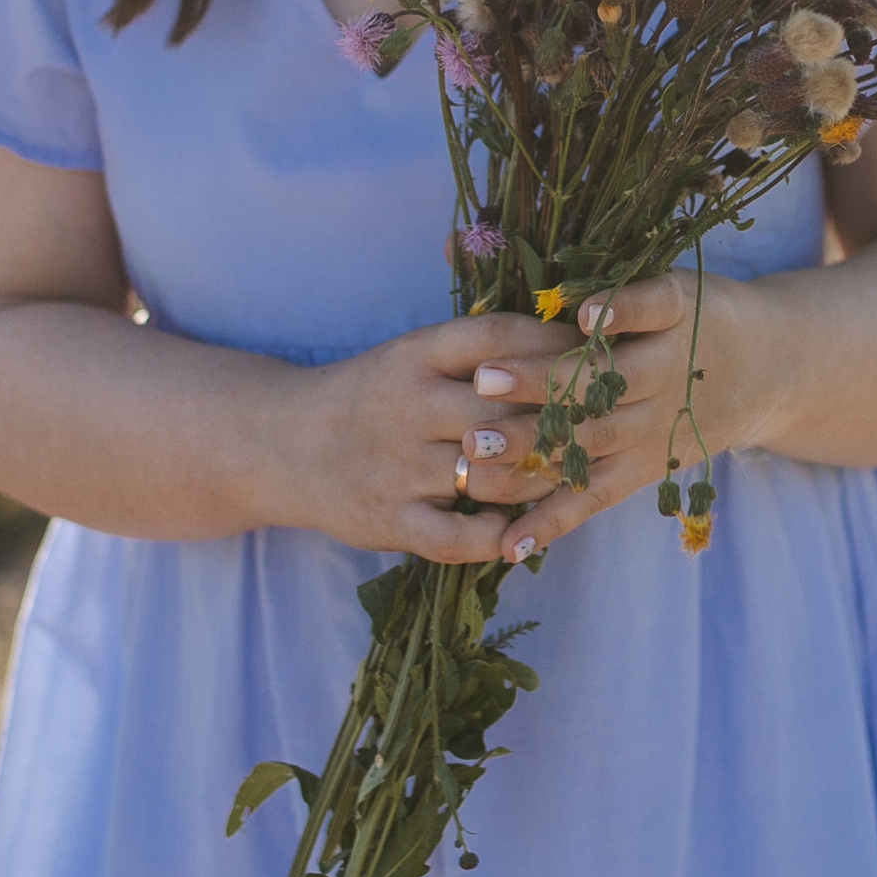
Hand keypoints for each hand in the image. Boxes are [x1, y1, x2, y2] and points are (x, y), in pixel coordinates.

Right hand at [270, 308, 581, 566]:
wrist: (279, 444)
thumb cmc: (368, 396)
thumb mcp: (411, 355)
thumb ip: (477, 349)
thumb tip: (572, 340)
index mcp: (416, 354)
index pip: (499, 338)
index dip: (555, 346)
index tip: (593, 356)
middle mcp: (409, 406)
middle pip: (508, 411)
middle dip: (561, 423)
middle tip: (598, 429)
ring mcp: (398, 466)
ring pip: (496, 477)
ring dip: (541, 482)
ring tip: (563, 479)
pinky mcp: (389, 521)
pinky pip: (457, 539)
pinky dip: (496, 537)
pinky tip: (515, 530)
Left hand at [455, 273, 776, 562]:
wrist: (772, 366)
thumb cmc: (693, 309)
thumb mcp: (662, 274)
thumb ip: (584, 265)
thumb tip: (459, 238)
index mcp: (676, 312)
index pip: (649, 309)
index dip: (620, 312)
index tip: (582, 314)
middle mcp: (668, 372)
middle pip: (606, 380)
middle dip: (544, 382)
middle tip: (485, 378)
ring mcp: (657, 426)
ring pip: (593, 440)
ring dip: (535, 448)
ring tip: (477, 450)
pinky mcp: (648, 469)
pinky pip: (596, 496)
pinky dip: (554, 519)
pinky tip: (511, 543)